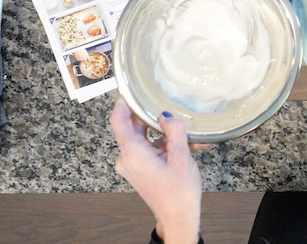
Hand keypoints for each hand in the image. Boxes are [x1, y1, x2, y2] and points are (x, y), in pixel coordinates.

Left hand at [109, 96, 202, 243]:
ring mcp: (133, 164)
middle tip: (167, 104)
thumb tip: (167, 115)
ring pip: (145, 138)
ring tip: (186, 130)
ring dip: (164, 133)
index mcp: (133, 153)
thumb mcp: (182, 157)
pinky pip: (150, 149)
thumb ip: (174, 131)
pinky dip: (166, 145)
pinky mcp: (140, 169)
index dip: (122, 102)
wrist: (178, 218)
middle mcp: (127, 158)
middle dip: (152, 117)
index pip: (118, 120)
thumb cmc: (179, 192)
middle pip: (133, 127)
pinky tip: (188, 144)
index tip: (130, 89)